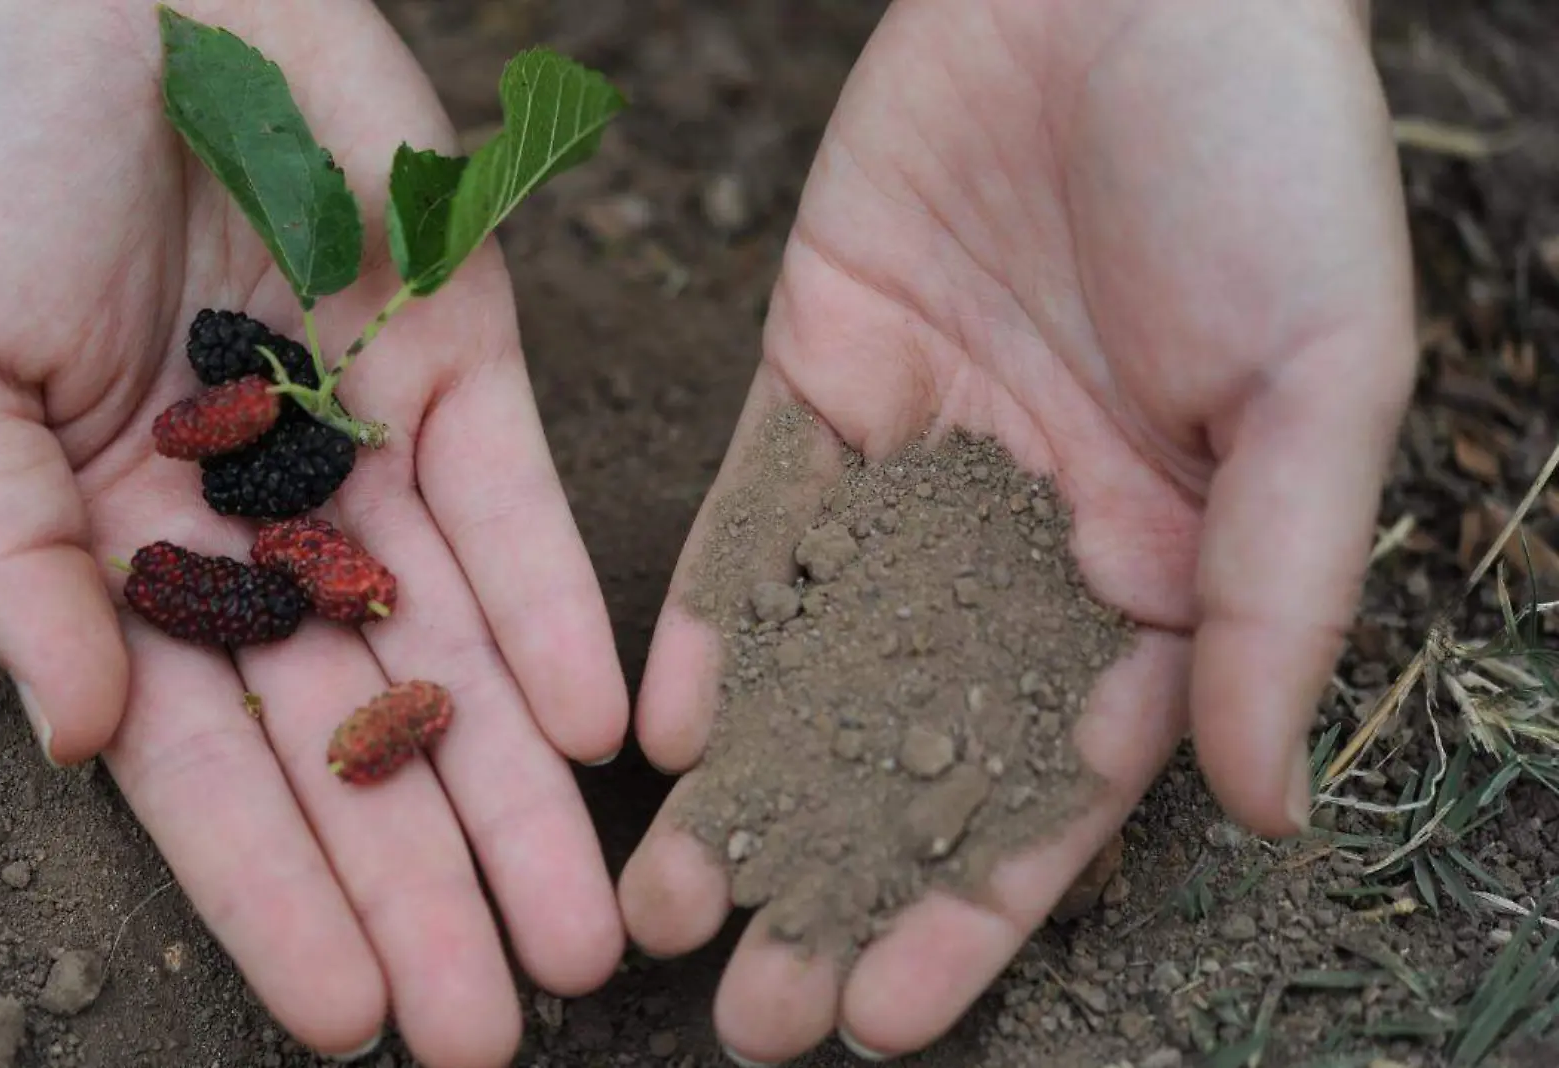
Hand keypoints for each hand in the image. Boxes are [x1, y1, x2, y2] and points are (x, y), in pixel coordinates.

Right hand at [0, 2, 626, 1063]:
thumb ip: (1, 562)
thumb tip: (80, 739)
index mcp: (121, 556)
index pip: (208, 768)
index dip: (274, 898)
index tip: (341, 1022)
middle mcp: (262, 528)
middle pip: (355, 741)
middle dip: (424, 888)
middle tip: (495, 1027)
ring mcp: (371, 450)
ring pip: (459, 653)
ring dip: (518, 796)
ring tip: (578, 933)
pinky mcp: (462, 359)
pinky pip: (517, 504)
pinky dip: (557, 612)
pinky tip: (598, 731)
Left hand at [618, 0, 1413, 1060]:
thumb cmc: (1268, 161)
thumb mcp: (1319, 384)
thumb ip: (1273, 596)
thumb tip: (1251, 804)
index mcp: (1160, 566)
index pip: (1057, 783)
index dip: (972, 907)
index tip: (884, 1022)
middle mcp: (1026, 536)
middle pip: (916, 746)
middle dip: (833, 881)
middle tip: (739, 1016)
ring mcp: (915, 461)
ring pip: (818, 654)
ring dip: (746, 785)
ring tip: (660, 910)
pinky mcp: (821, 372)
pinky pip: (754, 521)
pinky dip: (709, 622)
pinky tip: (658, 729)